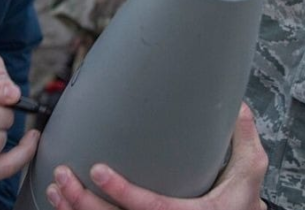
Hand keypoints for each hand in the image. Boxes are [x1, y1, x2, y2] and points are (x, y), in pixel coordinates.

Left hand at [45, 102, 267, 209]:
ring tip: (55, 187)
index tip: (98, 170)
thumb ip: (244, 138)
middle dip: (83, 204)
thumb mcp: (249, 173)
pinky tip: (63, 204)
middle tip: (62, 177)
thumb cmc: (241, 204)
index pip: (150, 209)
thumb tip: (239, 105)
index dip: (122, 192)